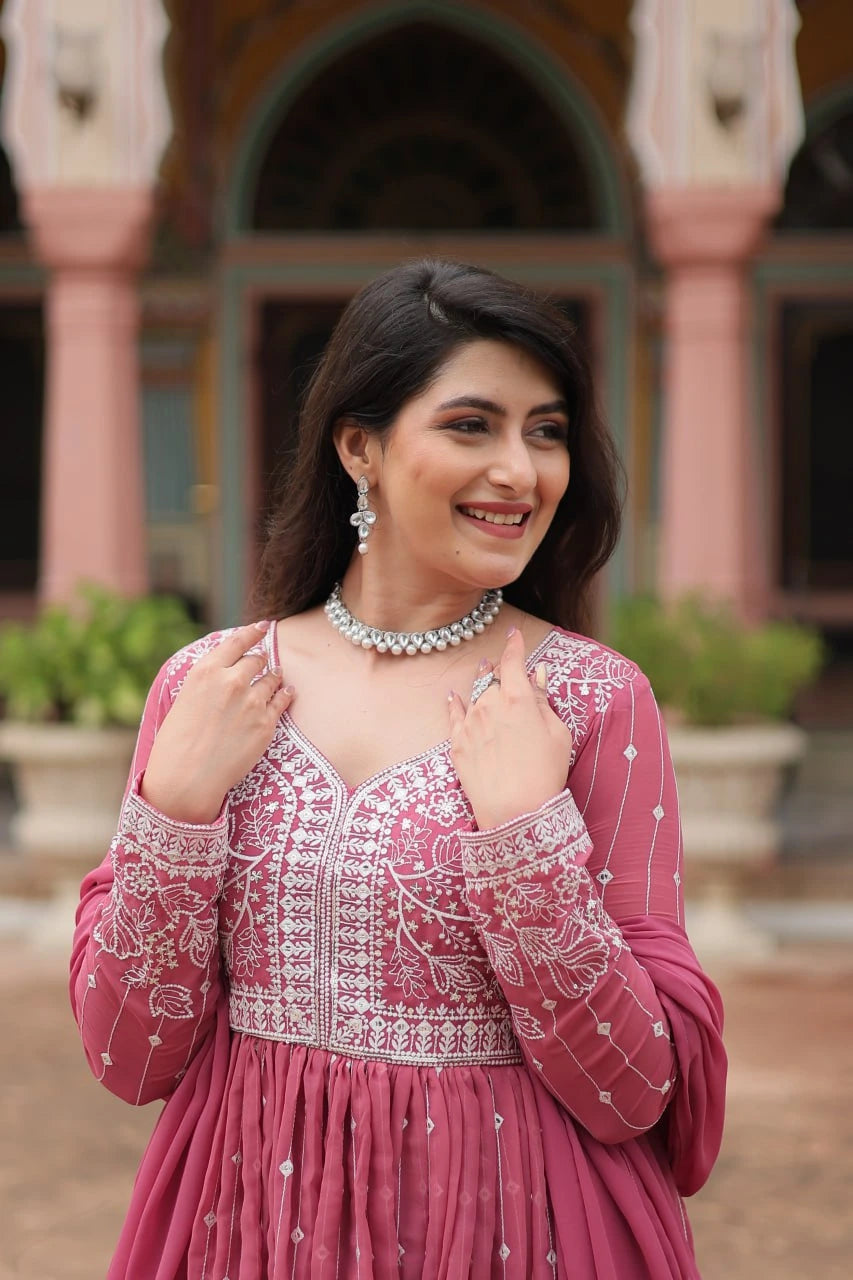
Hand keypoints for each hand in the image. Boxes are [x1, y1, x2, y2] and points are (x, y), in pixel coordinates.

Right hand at [140, 622, 293, 823]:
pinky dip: (285, 695)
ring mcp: (252, 702)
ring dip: (273, 677)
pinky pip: (283, 700)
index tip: (263, 626)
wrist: (187, 778)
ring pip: (273, 677)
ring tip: (274, 679)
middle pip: (258, 659)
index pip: (238, 641)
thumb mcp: (185, 698)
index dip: (254, 632)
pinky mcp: (266, 724)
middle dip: (260, 661)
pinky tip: (285, 694)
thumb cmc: (177, 741)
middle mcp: (232, 681)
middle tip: (261, 665)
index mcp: (206, 671)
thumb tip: (226, 669)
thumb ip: (208, 680)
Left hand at [447, 627, 571, 830]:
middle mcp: (490, 705)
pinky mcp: (457, 745)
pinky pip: (454, 716)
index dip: (514, 646)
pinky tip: (453, 696)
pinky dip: (454, 703)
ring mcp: (470, 724)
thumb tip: (537, 676)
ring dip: (480, 682)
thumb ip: (543, 702)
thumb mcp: (557, 734)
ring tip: (483, 672)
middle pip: (492, 677)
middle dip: (499, 669)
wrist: (515, 813)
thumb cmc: (545, 774)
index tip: (513, 635)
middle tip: (503, 665)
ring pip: (474, 694)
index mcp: (517, 699)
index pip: (513, 661)